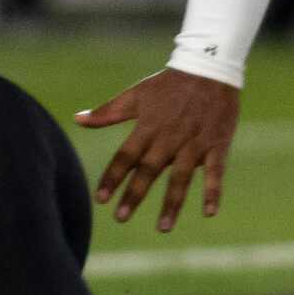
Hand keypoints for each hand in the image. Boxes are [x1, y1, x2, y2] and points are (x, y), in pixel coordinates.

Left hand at [76, 69, 240, 232]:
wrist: (210, 66)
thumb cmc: (169, 84)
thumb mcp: (137, 95)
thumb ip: (108, 112)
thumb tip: (77, 119)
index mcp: (148, 127)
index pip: (125, 156)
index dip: (112, 177)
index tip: (100, 199)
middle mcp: (169, 138)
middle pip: (149, 170)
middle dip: (134, 194)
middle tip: (120, 218)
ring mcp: (193, 142)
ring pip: (181, 177)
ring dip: (172, 203)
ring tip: (163, 228)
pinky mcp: (216, 144)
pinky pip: (215, 171)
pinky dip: (213, 191)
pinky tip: (209, 212)